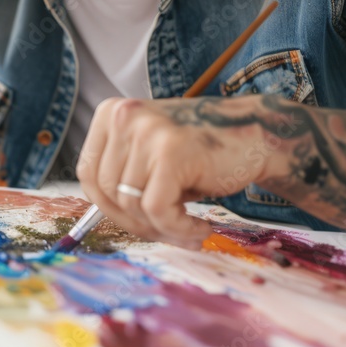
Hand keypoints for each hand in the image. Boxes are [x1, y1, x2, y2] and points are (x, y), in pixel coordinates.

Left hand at [76, 96, 290, 249]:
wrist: (257, 136)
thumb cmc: (201, 154)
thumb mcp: (149, 156)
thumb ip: (120, 176)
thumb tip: (93, 220)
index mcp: (111, 114)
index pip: (88, 174)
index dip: (109, 209)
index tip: (138, 223)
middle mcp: (124, 115)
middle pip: (106, 192)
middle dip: (136, 223)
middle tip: (168, 233)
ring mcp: (147, 130)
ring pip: (131, 204)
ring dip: (161, 228)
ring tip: (189, 229)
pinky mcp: (171, 151)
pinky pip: (156, 209)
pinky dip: (177, 229)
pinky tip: (199, 228)